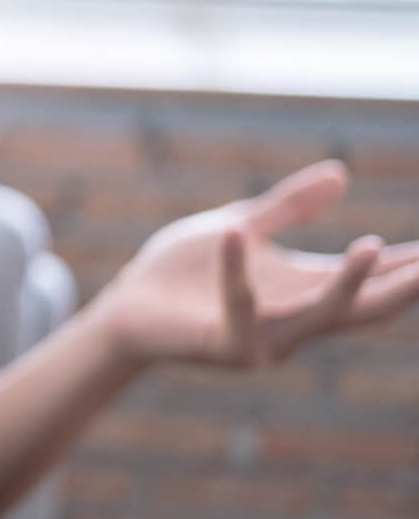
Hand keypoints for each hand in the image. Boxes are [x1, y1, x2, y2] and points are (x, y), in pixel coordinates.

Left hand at [94, 159, 418, 367]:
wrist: (128, 304)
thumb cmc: (184, 270)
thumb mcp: (242, 226)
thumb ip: (289, 207)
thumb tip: (341, 172)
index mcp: (306, 287)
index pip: (373, 276)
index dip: (410, 262)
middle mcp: (298, 318)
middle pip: (369, 306)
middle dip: (407, 286)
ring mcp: (268, 337)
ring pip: (321, 313)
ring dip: (350, 281)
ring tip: (372, 245)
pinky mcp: (227, 345)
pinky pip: (238, 306)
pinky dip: (234, 270)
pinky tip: (234, 233)